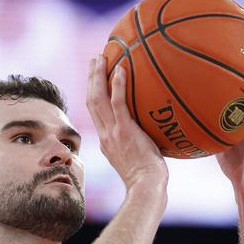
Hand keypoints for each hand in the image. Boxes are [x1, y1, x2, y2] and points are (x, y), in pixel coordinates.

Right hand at [87, 55, 167, 190]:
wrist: (146, 186)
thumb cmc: (148, 178)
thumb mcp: (137, 160)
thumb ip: (138, 146)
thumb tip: (151, 136)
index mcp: (106, 141)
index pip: (96, 114)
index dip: (94, 94)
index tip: (97, 79)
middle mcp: (105, 135)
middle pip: (91, 101)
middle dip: (91, 79)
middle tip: (95, 60)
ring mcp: (112, 133)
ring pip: (98, 99)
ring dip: (98, 76)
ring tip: (101, 57)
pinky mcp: (124, 131)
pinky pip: (118, 103)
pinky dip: (117, 85)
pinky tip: (121, 69)